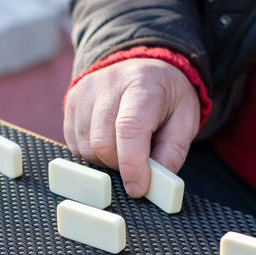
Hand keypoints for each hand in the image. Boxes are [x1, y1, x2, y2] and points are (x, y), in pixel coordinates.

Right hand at [63, 58, 199, 196]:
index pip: (129, 129)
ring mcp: (85, 92)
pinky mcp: (71, 101)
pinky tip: (108, 142)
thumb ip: (171, 154)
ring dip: (104, 160)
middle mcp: (108, 84)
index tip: (138, 189)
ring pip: (86, 147)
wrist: (144, 65)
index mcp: (142, 85)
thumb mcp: (184, 120)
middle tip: (137, 163)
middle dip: (119, 165)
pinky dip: (91, 154)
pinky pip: (75, 144)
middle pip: (102, 143)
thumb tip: (154, 186)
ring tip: (123, 149)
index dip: (132, 165)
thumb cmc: (167, 97)